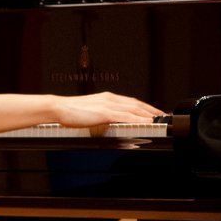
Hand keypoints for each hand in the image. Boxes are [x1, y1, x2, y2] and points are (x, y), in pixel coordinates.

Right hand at [50, 91, 167, 129]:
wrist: (58, 108)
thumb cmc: (70, 111)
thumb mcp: (91, 110)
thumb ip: (103, 113)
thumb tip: (111, 121)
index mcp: (107, 98)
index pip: (131, 101)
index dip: (145, 107)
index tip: (155, 112)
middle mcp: (110, 98)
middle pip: (137, 104)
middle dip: (151, 110)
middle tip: (163, 116)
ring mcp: (108, 105)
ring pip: (134, 109)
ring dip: (148, 115)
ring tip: (159, 120)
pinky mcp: (104, 112)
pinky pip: (126, 116)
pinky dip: (138, 119)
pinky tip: (145, 122)